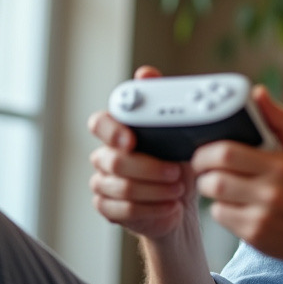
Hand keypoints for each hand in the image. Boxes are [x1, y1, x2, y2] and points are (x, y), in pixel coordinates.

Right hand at [87, 66, 197, 239]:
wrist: (182, 200)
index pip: (100, 123)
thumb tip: (146, 73)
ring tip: (179, 190)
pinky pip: (124, 210)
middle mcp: (105, 155)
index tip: (131, 140)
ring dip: (157, 190)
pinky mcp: (108, 208)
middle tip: (177, 172)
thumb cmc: (177, 160)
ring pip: (122, 188)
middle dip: (150, 168)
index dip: (112, 131)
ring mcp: (103, 183)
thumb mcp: (178, 130)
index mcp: (118, 130)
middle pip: (114, 161)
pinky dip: (153, 209)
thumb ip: (161, 100)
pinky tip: (171, 206)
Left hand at [192, 86, 282, 274]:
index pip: (228, 152)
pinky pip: (221, 216)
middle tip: (204, 167)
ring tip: (219, 184)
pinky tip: (234, 204)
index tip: (206, 148)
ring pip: (214, 198)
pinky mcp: (254, 234)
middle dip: (202, 171)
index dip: (207, 150)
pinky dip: (221, 209)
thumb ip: (279, 119)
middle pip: (215, 178)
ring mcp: (262, 215)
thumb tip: (257, 92)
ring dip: (209, 189)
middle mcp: (271, 191)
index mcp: (280, 165)